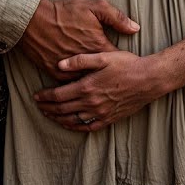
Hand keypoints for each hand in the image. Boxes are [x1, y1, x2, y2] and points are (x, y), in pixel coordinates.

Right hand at [17, 0, 139, 80]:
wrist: (34, 20)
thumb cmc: (65, 12)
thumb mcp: (94, 7)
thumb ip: (117, 17)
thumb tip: (135, 28)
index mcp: (98, 46)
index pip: (119, 60)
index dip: (125, 63)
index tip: (130, 65)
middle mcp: (87, 62)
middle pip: (105, 76)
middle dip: (112, 78)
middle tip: (120, 82)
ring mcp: (71, 70)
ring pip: (88, 83)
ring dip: (95, 86)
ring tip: (104, 91)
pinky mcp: (56, 73)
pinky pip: (70, 85)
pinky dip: (76, 86)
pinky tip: (83, 90)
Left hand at [33, 51, 163, 130]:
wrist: (149, 79)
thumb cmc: (126, 64)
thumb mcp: (102, 57)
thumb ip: (79, 61)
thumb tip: (59, 65)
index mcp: (86, 87)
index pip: (58, 95)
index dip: (44, 97)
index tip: (36, 96)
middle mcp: (91, 103)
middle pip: (62, 110)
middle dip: (47, 108)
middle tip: (38, 106)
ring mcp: (101, 113)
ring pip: (73, 120)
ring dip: (58, 119)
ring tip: (50, 116)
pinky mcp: (110, 118)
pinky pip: (89, 127)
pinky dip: (76, 127)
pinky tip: (71, 125)